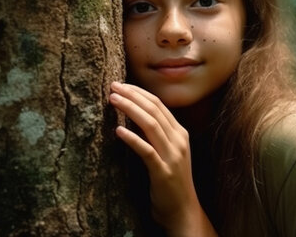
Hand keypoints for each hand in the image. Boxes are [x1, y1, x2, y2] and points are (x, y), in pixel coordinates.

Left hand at [109, 82, 216, 236]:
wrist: (183, 210)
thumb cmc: (170, 182)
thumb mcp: (167, 153)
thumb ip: (156, 135)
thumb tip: (134, 116)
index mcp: (180, 133)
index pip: (159, 105)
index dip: (139, 92)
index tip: (121, 85)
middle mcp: (179, 141)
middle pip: (154, 110)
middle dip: (133, 95)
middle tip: (113, 87)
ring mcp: (173, 156)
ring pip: (151, 125)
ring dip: (130, 109)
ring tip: (113, 100)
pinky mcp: (163, 172)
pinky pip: (146, 151)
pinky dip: (132, 139)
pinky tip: (118, 130)